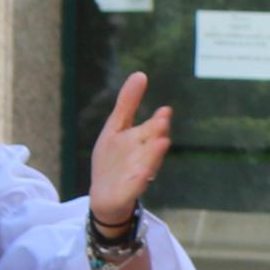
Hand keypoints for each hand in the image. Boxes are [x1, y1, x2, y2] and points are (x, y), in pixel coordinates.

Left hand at [86, 72, 174, 230]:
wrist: (105, 196)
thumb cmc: (113, 160)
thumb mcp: (115, 128)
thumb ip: (128, 103)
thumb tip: (141, 74)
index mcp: (141, 140)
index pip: (151, 128)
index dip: (158, 120)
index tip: (165, 110)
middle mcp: (143, 156)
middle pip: (151, 143)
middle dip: (156, 134)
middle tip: (163, 122)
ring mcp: (137, 174)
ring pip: (147, 163)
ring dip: (154, 154)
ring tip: (161, 143)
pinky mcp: (129, 190)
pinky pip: (136, 184)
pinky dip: (141, 178)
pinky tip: (145, 172)